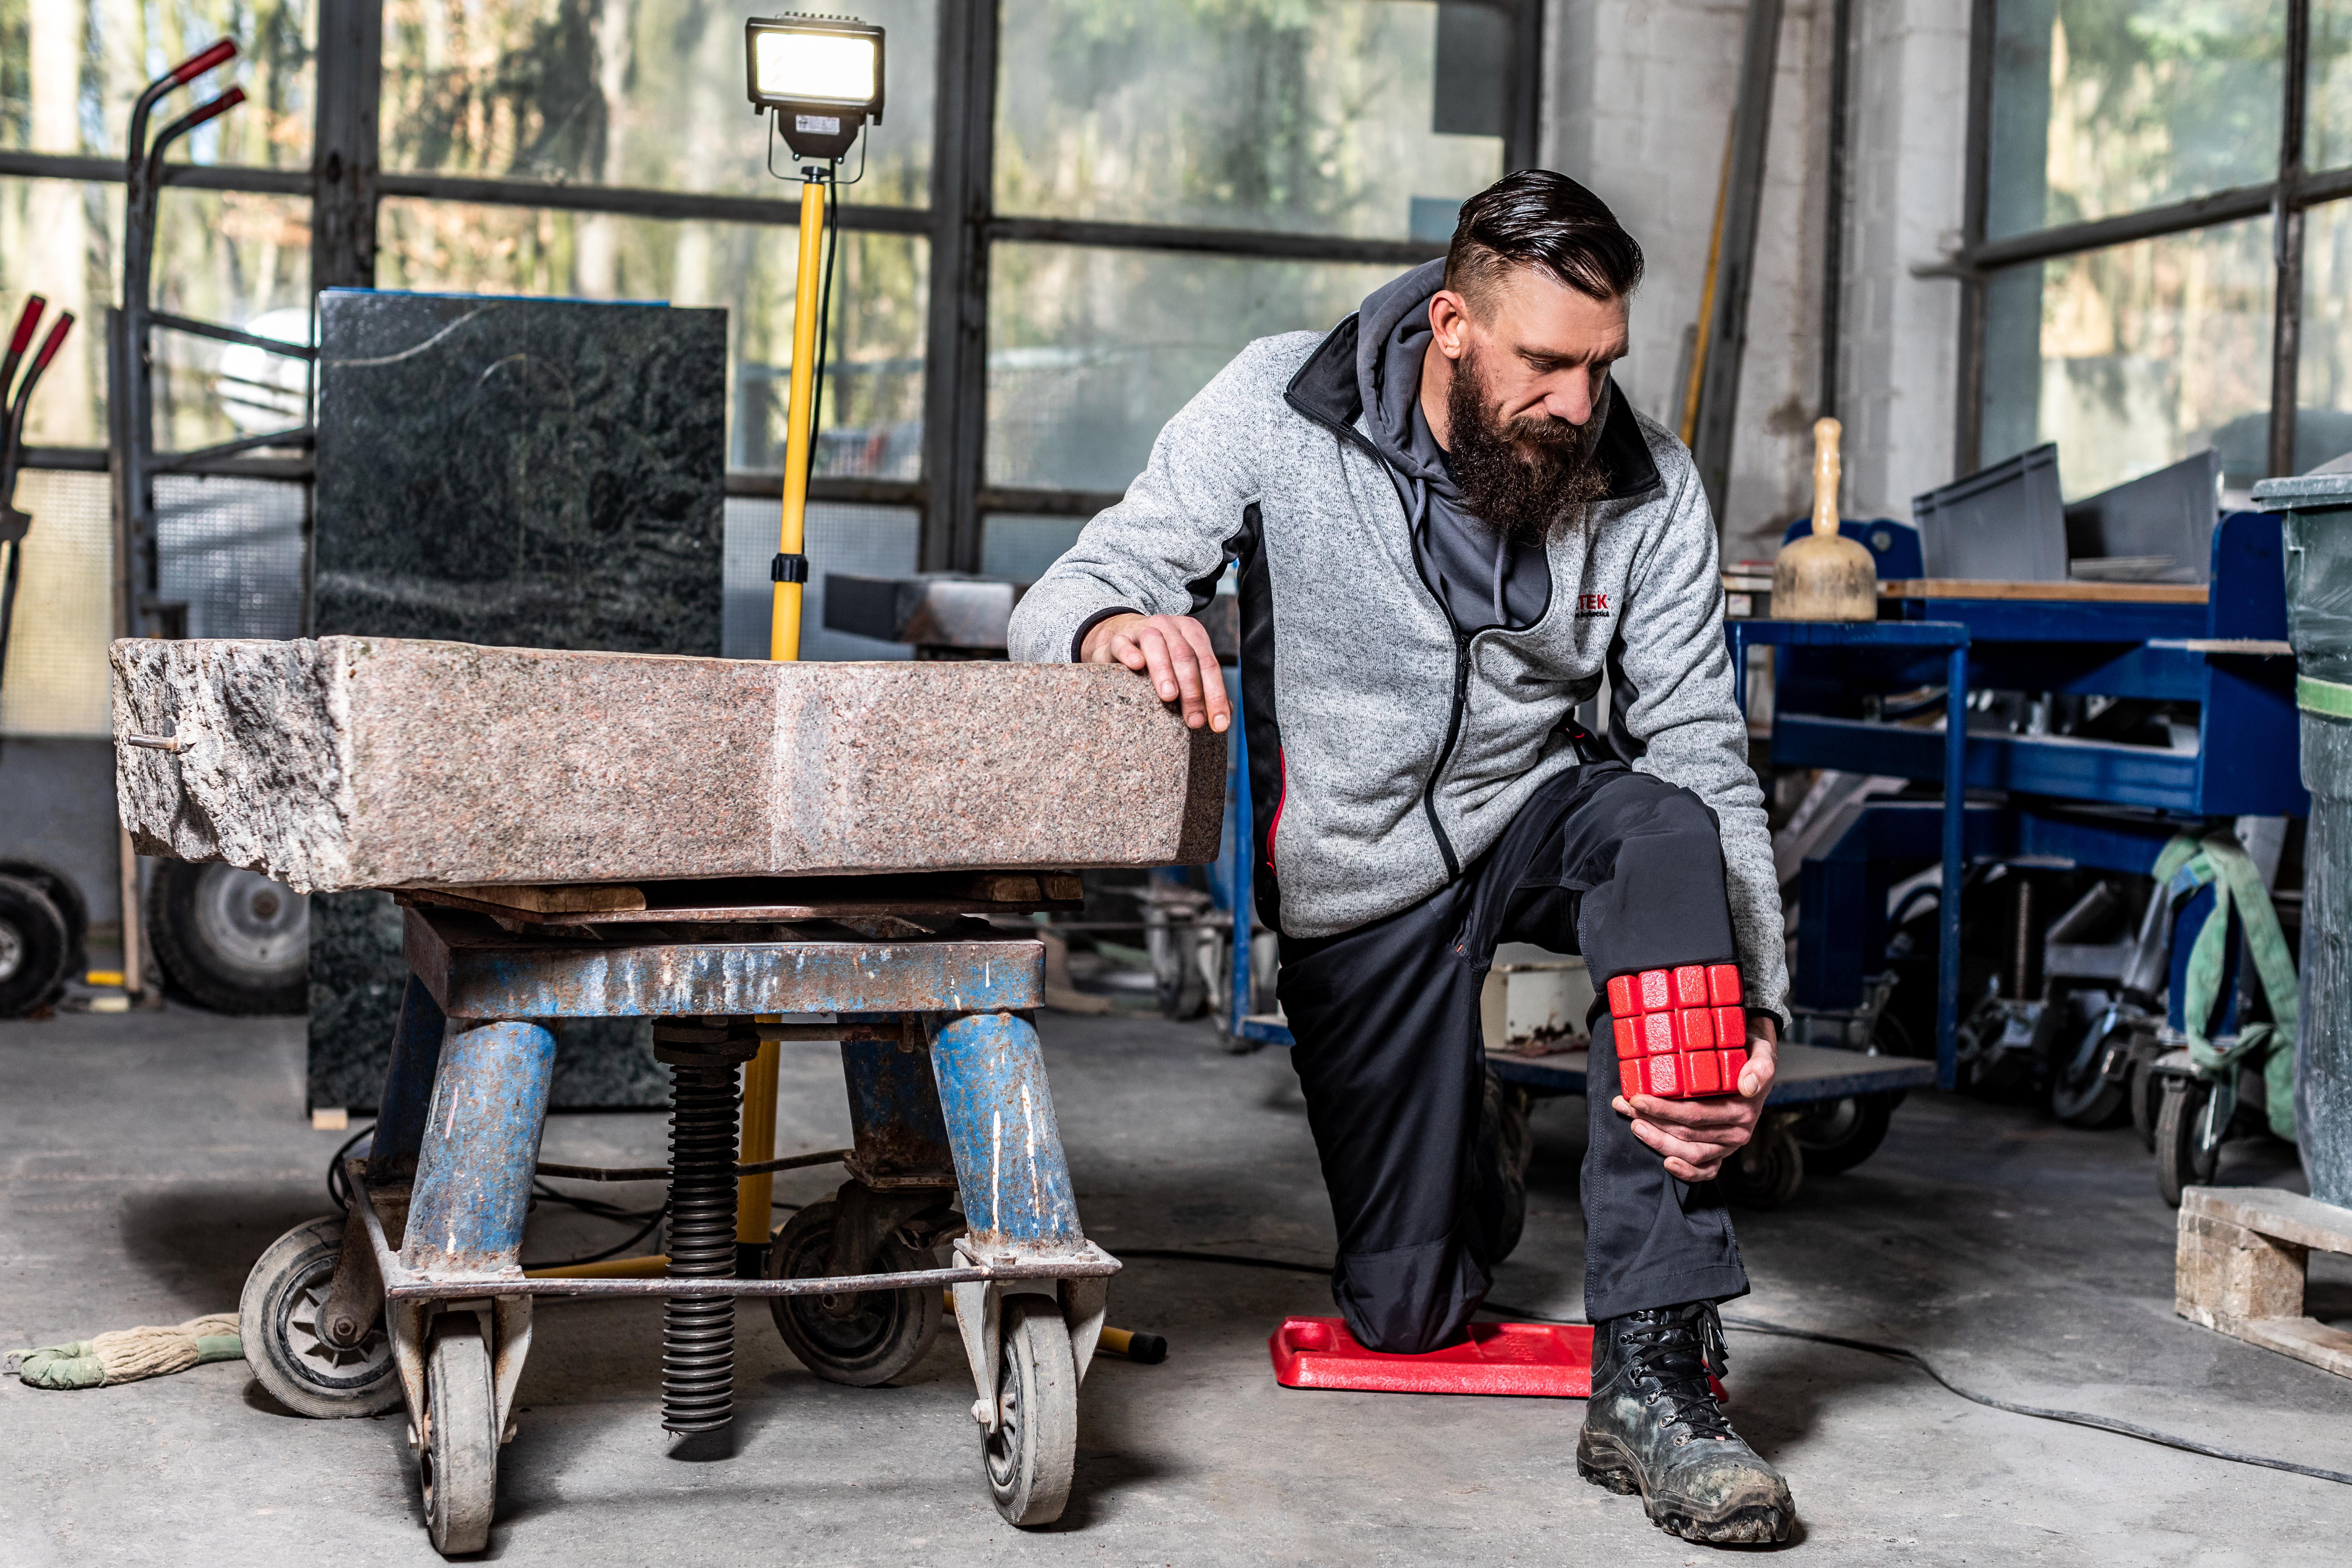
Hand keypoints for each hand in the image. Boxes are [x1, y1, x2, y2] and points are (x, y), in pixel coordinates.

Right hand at [1081, 612, 1230, 732]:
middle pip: (1185, 656)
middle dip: (1192, 691)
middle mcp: (1170, 627)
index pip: (1208, 664)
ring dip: (1164, 671)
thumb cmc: (1158, 657)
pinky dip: (1130, 653)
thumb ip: (1203, 685)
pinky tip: (1136, 665)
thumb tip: (1223, 714)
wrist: (1121, 635)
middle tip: (1194, 721)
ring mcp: (1143, 629)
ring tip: (1170, 696)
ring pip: (1155, 645)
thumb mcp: (1183, 666)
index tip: (1218, 723)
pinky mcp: (1119, 637)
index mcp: (1192, 633)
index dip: (1215, 694)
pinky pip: (1123, 644)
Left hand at [1613, 1013, 1780, 1182]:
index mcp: (1742, 1109)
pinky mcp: (1723, 1152)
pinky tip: (1667, 1163)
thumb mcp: (1761, 1052)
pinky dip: (1687, 1171)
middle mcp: (1737, 1131)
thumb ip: (1760, 1066)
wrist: (1756, 1065)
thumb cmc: (1749, 1055)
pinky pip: (1707, 1170)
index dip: (1663, 1109)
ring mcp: (1729, 1144)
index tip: (1637, 1098)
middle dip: (1651, 1121)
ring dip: (1658, 1142)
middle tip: (1627, 1107)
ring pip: (1691, 1152)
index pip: (1695, 1114)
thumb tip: (1748, 1086)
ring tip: (1634, 1124)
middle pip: (1687, 1134)